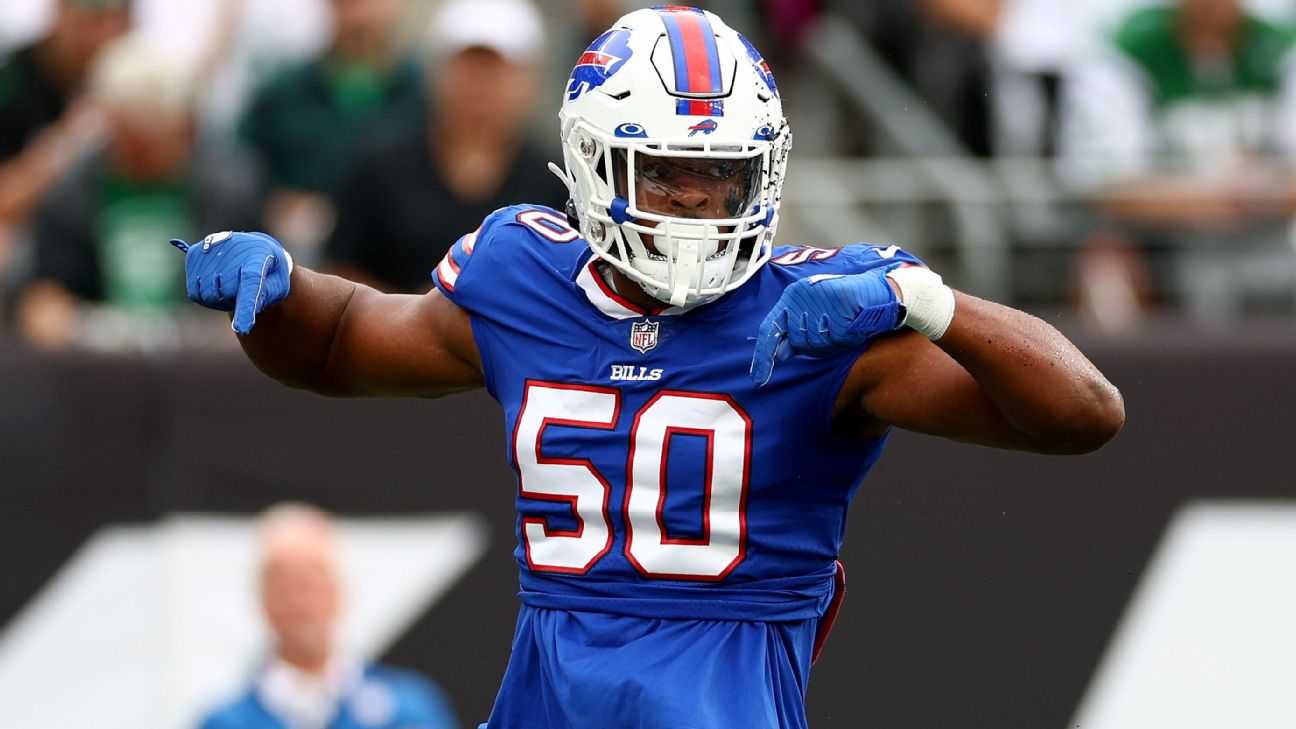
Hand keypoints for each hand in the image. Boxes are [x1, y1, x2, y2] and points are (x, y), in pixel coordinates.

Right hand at [170, 231, 292, 334]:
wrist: (251, 246)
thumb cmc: (268, 271)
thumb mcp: (279, 283)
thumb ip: (267, 296)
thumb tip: (247, 311)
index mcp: (258, 256)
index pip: (250, 284)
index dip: (246, 308)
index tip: (242, 329)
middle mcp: (231, 250)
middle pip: (228, 295)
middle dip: (236, 301)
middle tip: (243, 290)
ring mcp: (210, 251)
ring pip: (208, 297)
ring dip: (220, 300)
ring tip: (230, 286)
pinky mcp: (194, 255)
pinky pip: (195, 293)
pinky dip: (205, 296)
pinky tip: (215, 284)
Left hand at [750, 267, 901, 386]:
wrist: (881, 291)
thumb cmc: (848, 305)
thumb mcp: (817, 315)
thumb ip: (797, 332)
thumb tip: (780, 354)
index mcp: (793, 295)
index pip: (770, 328)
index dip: (763, 356)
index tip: (758, 379)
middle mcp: (801, 296)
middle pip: (798, 342)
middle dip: (814, 346)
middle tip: (833, 332)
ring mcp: (819, 303)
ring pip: (816, 344)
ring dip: (832, 342)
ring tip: (845, 325)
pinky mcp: (837, 310)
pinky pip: (836, 341)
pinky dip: (847, 339)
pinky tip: (854, 326)